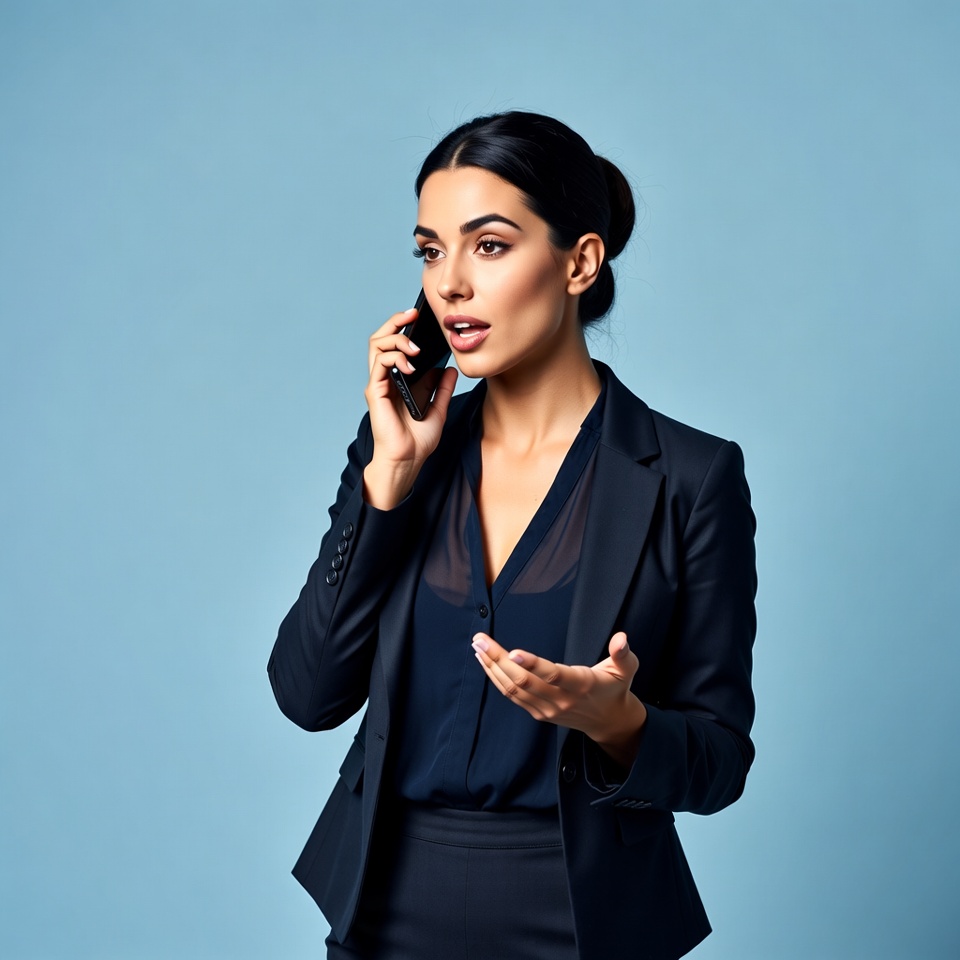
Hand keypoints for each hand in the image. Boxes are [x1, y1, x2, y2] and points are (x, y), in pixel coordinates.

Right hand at [362, 307, 457, 508]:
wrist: (408, 461)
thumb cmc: (418, 441)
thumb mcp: (439, 409)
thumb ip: (443, 389)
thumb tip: (451, 369)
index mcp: (397, 380)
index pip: (394, 344)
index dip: (404, 327)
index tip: (420, 317)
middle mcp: (385, 378)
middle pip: (381, 338)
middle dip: (395, 322)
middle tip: (413, 314)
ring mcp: (378, 384)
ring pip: (376, 345)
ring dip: (396, 337)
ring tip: (415, 346)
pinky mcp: (375, 392)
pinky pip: (380, 364)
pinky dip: (394, 357)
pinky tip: (410, 364)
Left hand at [471, 631, 647, 767]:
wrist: (608, 720)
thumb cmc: (614, 687)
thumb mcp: (626, 669)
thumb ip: (623, 654)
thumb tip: (622, 639)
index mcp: (580, 684)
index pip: (553, 675)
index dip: (533, 664)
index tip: (513, 651)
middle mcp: (560, 699)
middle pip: (524, 681)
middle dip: (498, 659)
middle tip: (480, 638)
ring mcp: (547, 709)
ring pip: (513, 689)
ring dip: (492, 668)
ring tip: (477, 646)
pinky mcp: (538, 713)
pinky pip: (512, 696)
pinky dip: (496, 679)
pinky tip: (486, 663)